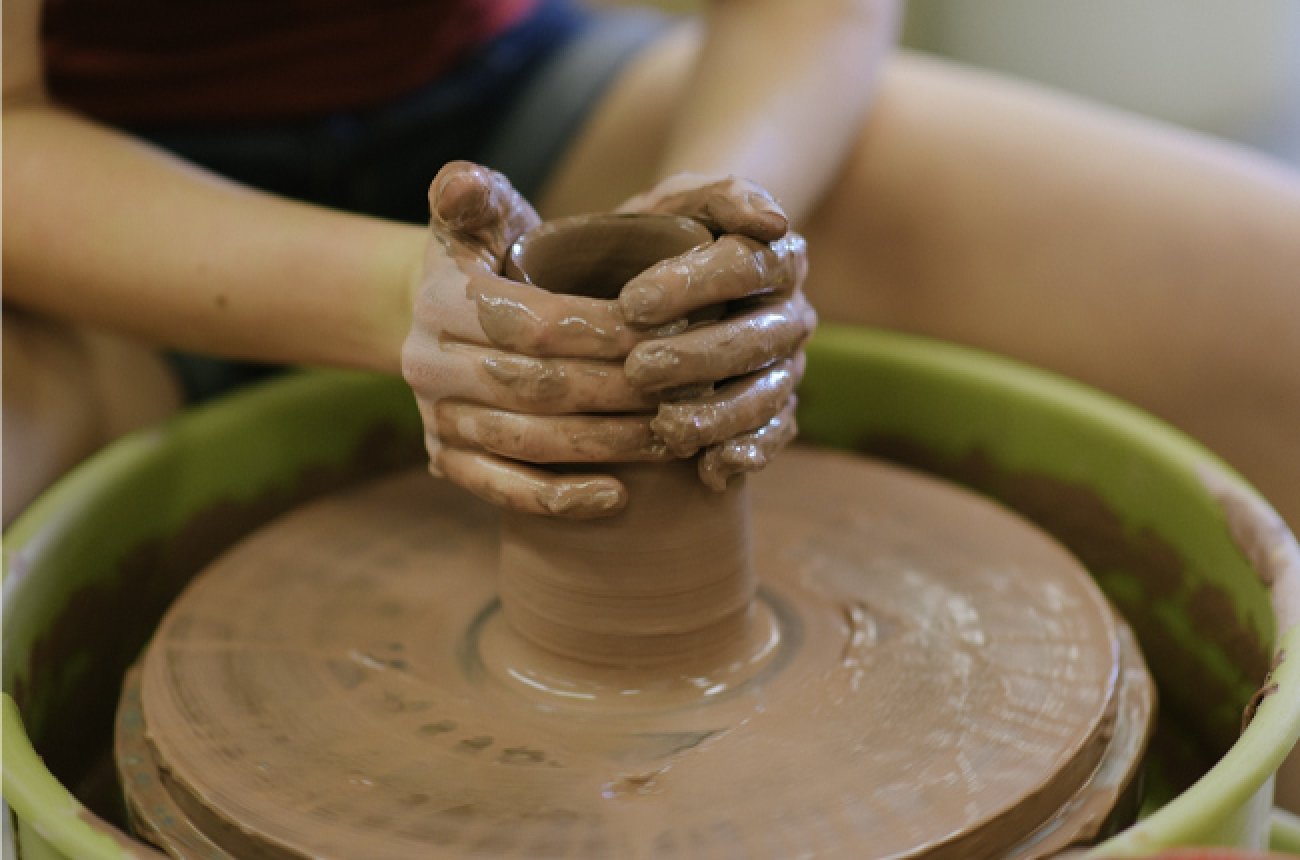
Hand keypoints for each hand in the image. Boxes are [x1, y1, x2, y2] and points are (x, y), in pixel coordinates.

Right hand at [403, 162, 675, 518]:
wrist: (437, 313)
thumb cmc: (489, 256)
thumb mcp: (481, 213)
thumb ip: (476, 191)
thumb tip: (462, 183)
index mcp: (440, 300)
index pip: (534, 323)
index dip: (606, 332)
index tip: (672, 332)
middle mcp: (426, 364)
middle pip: (539, 387)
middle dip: (621, 390)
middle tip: (691, 390)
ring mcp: (435, 419)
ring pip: (529, 442)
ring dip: (608, 444)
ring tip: (673, 436)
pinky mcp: (445, 462)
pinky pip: (502, 490)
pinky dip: (559, 499)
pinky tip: (618, 497)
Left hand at [616, 174, 815, 489]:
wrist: (660, 275)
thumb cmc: (666, 234)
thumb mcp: (682, 199)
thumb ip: (721, 195)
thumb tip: (773, 221)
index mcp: (777, 258)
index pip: (747, 267)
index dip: (694, 284)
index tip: (632, 302)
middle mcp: (790, 315)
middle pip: (756, 338)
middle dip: (698, 357)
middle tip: (638, 369)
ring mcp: (785, 367)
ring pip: (765, 394)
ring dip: (719, 414)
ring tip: (668, 426)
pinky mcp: (776, 412)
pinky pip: (774, 436)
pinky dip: (748, 454)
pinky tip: (712, 469)